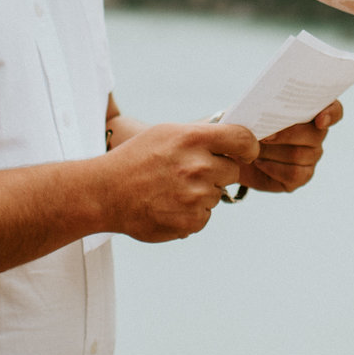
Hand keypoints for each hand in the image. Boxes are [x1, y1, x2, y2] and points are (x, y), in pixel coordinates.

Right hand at [98, 119, 257, 241]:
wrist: (104, 193)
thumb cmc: (134, 159)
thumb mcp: (165, 133)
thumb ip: (199, 135)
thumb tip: (231, 138)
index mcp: (192, 139)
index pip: (242, 139)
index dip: (248, 146)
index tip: (245, 152)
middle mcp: (197, 166)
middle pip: (231, 170)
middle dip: (216, 172)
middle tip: (189, 173)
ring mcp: (195, 196)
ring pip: (217, 195)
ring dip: (201, 194)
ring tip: (171, 190)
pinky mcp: (191, 221)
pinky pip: (205, 216)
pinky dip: (191, 214)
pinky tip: (169, 205)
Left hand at [237, 99, 339, 192]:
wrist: (235, 151)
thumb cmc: (246, 126)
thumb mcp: (251, 112)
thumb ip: (264, 108)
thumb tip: (266, 110)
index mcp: (309, 112)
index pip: (333, 110)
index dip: (331, 114)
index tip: (319, 120)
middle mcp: (316, 134)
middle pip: (315, 134)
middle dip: (288, 134)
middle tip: (265, 136)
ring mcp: (311, 156)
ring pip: (300, 154)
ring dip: (273, 151)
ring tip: (254, 149)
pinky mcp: (302, 176)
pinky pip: (294, 173)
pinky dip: (272, 167)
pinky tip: (259, 162)